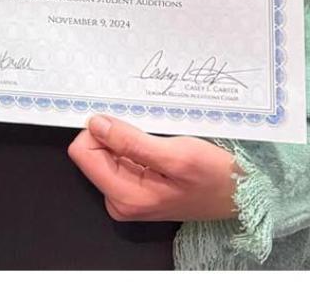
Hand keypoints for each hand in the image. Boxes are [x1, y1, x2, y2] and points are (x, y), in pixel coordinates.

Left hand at [66, 114, 240, 221]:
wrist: (242, 196)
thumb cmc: (216, 177)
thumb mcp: (177, 155)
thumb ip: (131, 142)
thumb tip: (95, 124)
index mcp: (124, 196)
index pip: (83, 152)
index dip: (100, 132)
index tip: (128, 126)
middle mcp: (118, 200)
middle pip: (91, 152)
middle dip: (115, 136)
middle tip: (148, 135)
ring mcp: (126, 196)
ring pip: (104, 153)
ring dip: (126, 141)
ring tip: (157, 144)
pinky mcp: (134, 189)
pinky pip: (119, 158)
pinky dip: (133, 147)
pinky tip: (157, 149)